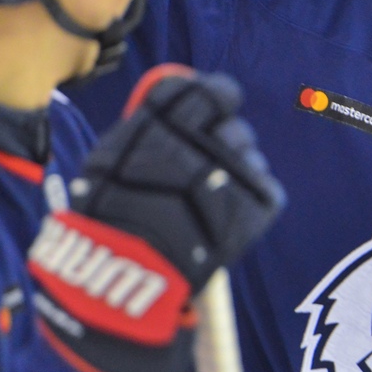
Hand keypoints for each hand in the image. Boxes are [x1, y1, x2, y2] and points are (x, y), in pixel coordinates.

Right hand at [29, 65, 284, 371]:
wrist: (118, 281)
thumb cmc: (105, 221)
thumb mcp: (108, 162)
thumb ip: (147, 130)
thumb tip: (178, 102)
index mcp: (161, 122)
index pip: (208, 91)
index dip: (216, 97)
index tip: (215, 107)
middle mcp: (199, 141)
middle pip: (234, 126)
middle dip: (227, 140)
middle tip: (212, 163)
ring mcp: (230, 175)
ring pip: (251, 159)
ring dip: (239, 173)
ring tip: (214, 201)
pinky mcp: (251, 210)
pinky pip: (266, 192)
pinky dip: (254, 202)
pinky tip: (230, 218)